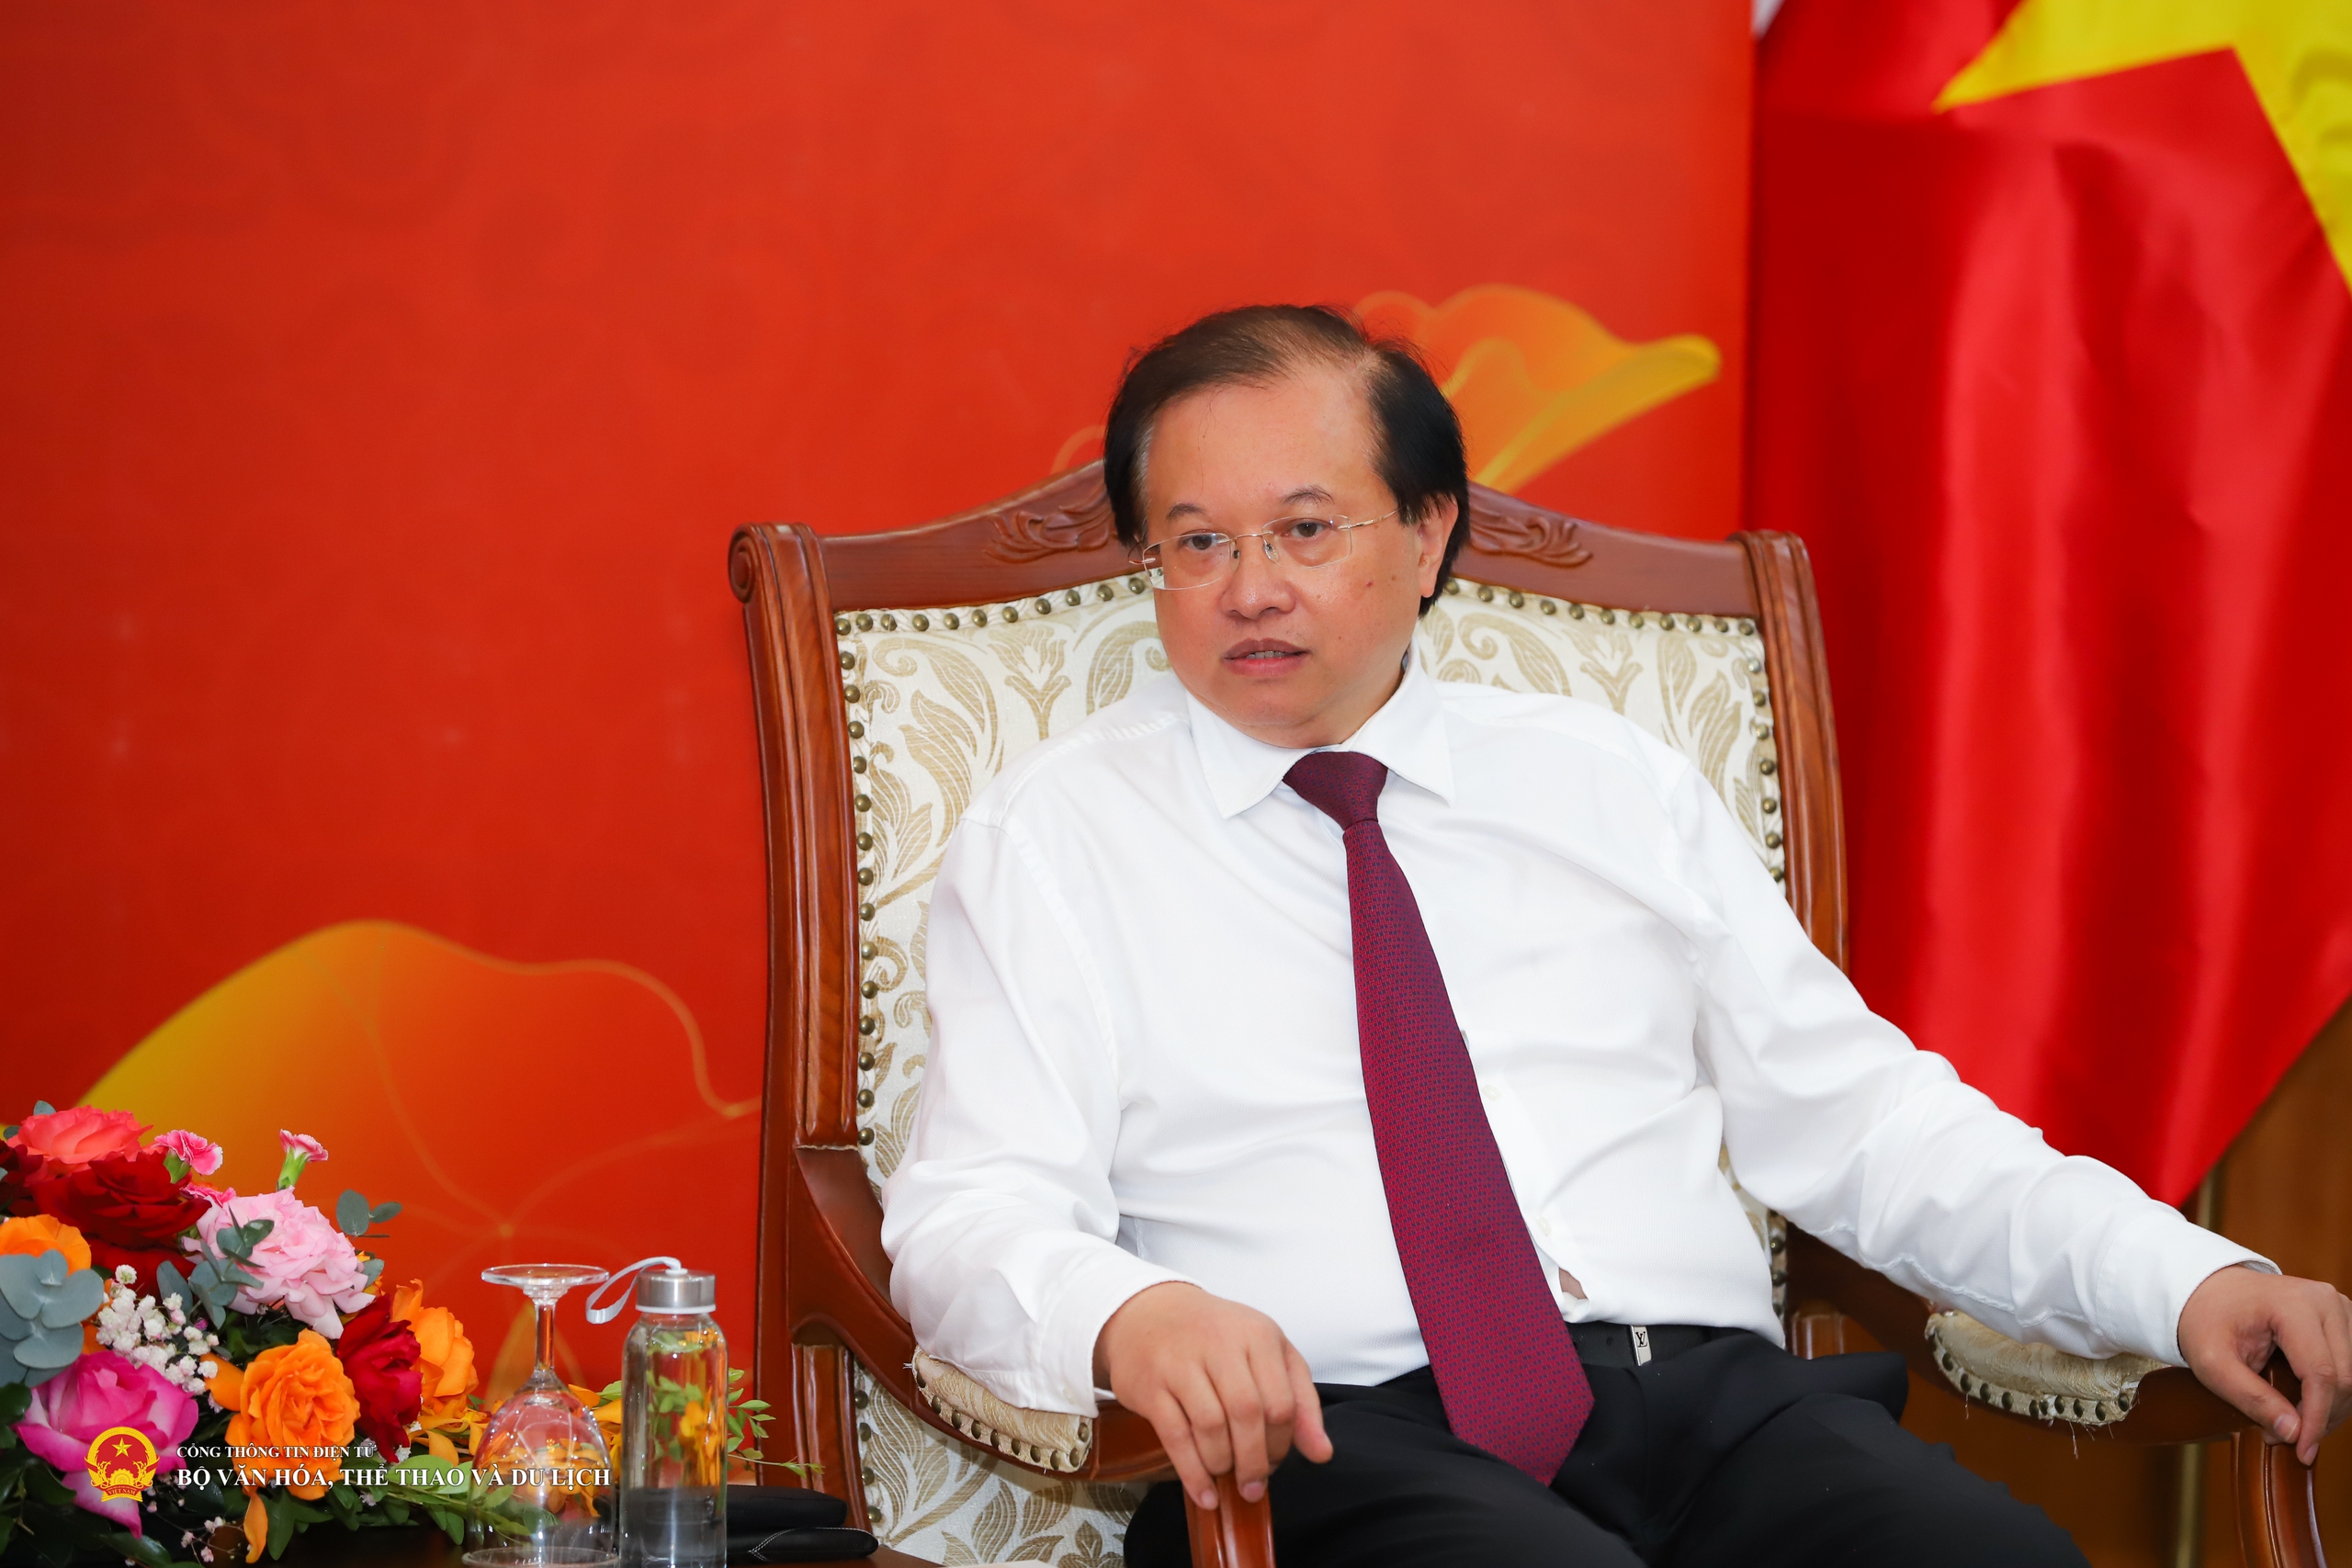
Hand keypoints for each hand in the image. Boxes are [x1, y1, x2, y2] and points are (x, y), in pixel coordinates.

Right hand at [1094, 1281, 1332, 1508]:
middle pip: (1247, 1414)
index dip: (1283, 1443)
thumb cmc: (1217, 1336)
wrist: (1150, 1312)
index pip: (1282, 1402)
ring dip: (1223, 1464)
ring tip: (1227, 1476)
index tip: (1276, 1462)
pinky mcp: (1150, 1386)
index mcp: (1256, 1336)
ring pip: (1210, 1426)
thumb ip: (1301, 1400)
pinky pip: (1175, 1436)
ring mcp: (1180, 1364)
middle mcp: (1219, 1344)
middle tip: (1253, 1485)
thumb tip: (1322, 1454)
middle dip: (1254, 1461)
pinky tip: (1204, 1492)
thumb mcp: (1269, 1352)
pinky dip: (1192, 1472)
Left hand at [2179, 1264, 2351, 1464]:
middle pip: (2345, 1379)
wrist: (2209, 1291)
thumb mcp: (2212, 1362)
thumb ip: (2251, 1397)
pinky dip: (2334, 1395)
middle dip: (2320, 1417)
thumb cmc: (2207, 1321)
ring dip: (2331, 1409)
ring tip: (2293, 1422)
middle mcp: (2325, 1302)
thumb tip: (2293, 1432)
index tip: (2302, 1451)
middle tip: (2285, 1437)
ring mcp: (2339, 1309)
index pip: (2322, 1373)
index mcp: (2293, 1304)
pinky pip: (2351, 1370)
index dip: (2316, 1418)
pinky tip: (2308, 1406)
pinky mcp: (2343, 1322)